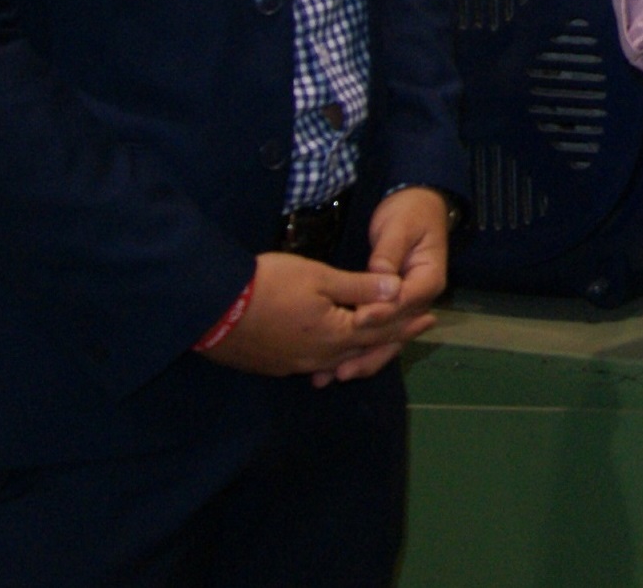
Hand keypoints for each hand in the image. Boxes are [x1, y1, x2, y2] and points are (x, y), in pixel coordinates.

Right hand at [197, 251, 435, 378]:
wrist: (212, 309)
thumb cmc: (268, 285)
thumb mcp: (318, 277)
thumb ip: (359, 287)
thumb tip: (397, 290)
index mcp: (337, 334)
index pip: (381, 327)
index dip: (406, 320)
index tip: (429, 316)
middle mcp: (321, 357)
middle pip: (365, 348)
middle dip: (392, 337)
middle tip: (416, 330)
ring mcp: (296, 364)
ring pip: (341, 360)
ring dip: (364, 351)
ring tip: (379, 345)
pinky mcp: (276, 365)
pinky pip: (316, 365)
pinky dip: (334, 359)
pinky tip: (334, 358)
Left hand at [315, 187, 453, 385]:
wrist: (417, 207)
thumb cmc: (409, 213)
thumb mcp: (399, 228)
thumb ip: (389, 254)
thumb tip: (380, 278)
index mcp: (429, 279)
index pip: (406, 303)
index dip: (382, 313)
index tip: (356, 319)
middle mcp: (420, 299)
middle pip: (397, 333)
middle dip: (368, 352)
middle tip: (340, 370)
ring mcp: (405, 306)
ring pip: (386, 340)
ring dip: (361, 360)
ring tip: (332, 378)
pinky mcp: (390, 308)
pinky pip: (376, 333)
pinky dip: (358, 350)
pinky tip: (335, 367)